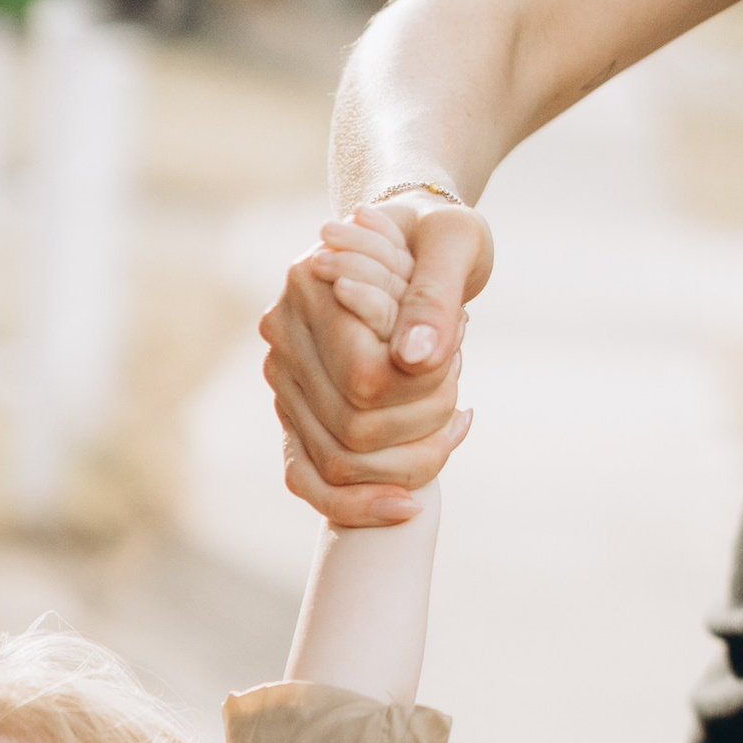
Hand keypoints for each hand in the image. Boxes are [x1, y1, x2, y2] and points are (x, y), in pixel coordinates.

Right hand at [261, 196, 490, 528]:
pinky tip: (412, 501)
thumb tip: (416, 358)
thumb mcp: (454, 242)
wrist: (414, 245)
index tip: (460, 348)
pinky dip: (362, 505)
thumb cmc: (437, 237)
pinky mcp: (294, 419)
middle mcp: (283, 337)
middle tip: (459, 384)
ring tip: (451, 415)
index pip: (366, 377)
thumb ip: (435, 294)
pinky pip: (312, 485)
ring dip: (410, 460)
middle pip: (353, 430)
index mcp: (308, 283)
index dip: (424, 386)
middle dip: (424, 423)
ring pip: (339, 466)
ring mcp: (284, 383)